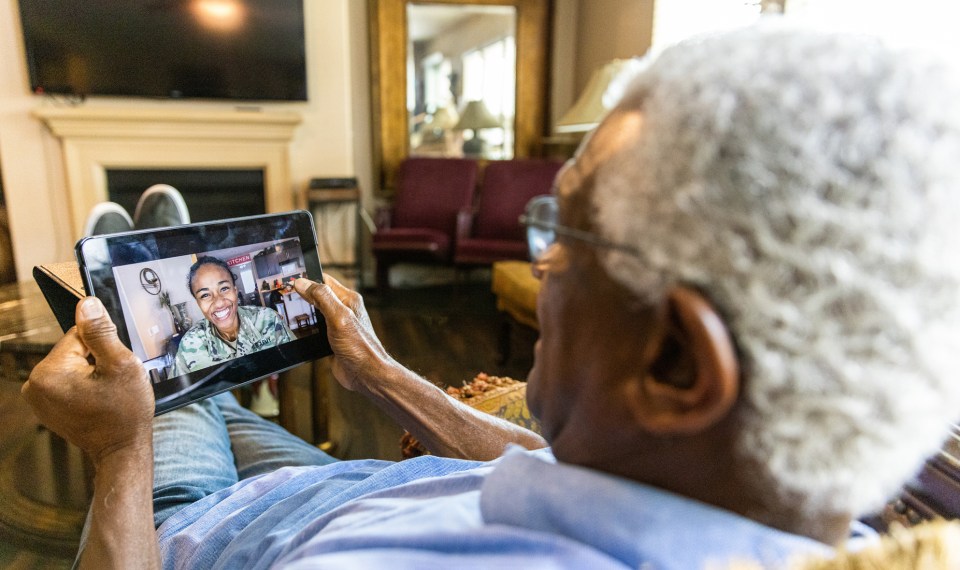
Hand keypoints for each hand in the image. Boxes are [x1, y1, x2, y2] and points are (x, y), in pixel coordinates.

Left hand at [22, 297, 153, 464]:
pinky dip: (84, 385)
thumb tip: (87, 305)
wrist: (122, 450)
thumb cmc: (125, 414)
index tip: (113, 369)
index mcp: (50, 372)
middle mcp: (35, 384)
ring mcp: (38, 398)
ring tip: (105, 394)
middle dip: (96, 360)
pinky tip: (97, 400)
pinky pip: (68, 380)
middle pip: (74, 350)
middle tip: (111, 384)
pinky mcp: (46, 405)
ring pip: (72, 364)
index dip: (104, 347)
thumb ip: (101, 332)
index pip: (79, 334)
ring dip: (91, 373)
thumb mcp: (121, 365)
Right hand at [295, 276, 393, 391]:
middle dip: (301, 296)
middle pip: (317, 296)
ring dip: (302, 314)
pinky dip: (305, 330)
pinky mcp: (330, 340)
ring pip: (314, 314)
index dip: (307, 278)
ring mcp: (336, 326)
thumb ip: (322, 297)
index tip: (289, 278)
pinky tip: (294, 331)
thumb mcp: (339, 317)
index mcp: (348, 299)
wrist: (365, 374)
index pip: (324, 281)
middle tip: (283, 296)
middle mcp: (343, 310)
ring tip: (285, 312)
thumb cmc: (359, 346)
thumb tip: (303, 282)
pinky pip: (314, 330)